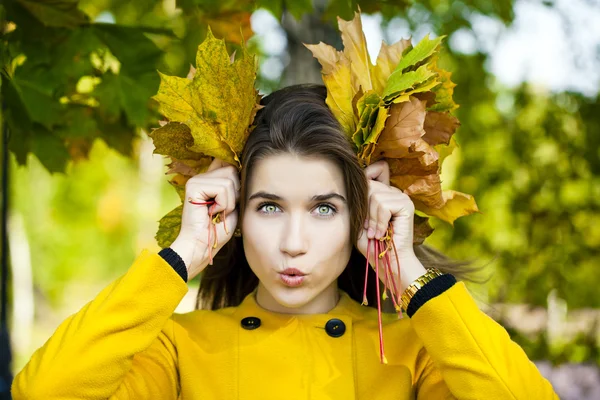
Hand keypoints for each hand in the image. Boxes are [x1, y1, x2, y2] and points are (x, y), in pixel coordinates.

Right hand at [170, 159, 238, 280]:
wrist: (202, 246)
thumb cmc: (217, 230)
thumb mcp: (232, 205)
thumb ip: (234, 187)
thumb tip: (240, 167)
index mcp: (209, 180)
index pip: (225, 161)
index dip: (235, 169)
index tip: (236, 187)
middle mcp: (201, 177)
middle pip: (232, 170)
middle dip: (235, 193)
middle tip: (222, 209)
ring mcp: (196, 180)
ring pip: (229, 181)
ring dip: (229, 202)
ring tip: (217, 212)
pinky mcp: (193, 186)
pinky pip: (222, 188)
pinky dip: (223, 204)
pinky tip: (212, 212)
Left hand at [356, 160, 426, 291]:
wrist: (387, 262)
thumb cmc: (371, 244)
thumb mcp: (359, 219)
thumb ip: (359, 200)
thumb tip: (356, 181)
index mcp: (384, 193)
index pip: (377, 169)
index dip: (366, 176)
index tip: (360, 200)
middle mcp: (394, 192)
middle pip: (370, 184)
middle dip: (364, 208)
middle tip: (368, 227)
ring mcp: (401, 197)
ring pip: (375, 196)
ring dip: (371, 218)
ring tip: (375, 233)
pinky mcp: (406, 205)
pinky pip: (383, 205)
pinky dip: (379, 221)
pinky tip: (382, 233)